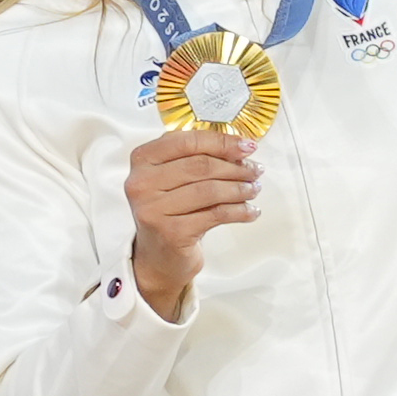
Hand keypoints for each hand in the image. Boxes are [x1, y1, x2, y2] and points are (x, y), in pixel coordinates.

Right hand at [123, 123, 262, 318]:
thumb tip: (240, 147)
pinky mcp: (170, 232)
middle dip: (236, 167)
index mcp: (142, 160)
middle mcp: (141, 183)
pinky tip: (250, 211)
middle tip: (255, 171)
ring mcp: (153, 209)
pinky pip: (216, 214)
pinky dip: (240, 211)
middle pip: (201, 165)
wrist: (159, 255)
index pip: (187, 141)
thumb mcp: (175, 177)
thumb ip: (198, 156)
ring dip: (240, 189)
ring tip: (253, 190)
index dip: (222, 141)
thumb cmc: (171, 210)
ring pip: (210, 190)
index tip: (247, 146)